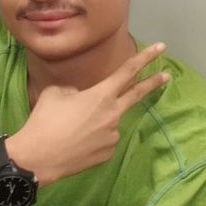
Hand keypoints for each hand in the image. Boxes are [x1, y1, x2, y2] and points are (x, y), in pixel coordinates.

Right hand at [8, 43, 168, 185]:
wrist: (38, 157)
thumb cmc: (45, 120)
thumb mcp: (55, 93)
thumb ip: (73, 90)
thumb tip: (80, 97)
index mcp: (101, 95)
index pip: (127, 71)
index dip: (145, 58)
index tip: (160, 48)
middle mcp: (112, 115)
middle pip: (136, 95)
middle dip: (152, 83)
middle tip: (167, 75)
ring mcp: (112, 135)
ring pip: (108, 121)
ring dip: (95, 121)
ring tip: (69, 129)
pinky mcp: (107, 153)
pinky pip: (103, 139)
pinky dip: (92, 138)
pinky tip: (75, 143)